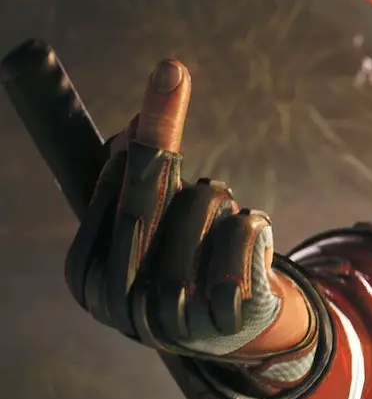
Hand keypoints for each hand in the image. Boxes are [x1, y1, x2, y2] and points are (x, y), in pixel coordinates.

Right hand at [65, 60, 308, 360]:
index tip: (152, 89)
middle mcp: (124, 304)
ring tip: (222, 222)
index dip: (131, 144)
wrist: (233, 328)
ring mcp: (176, 315)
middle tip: (171, 70)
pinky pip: (244, 230)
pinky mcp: (227, 316)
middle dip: (160, 133)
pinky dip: (253, 222)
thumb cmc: (184, 262)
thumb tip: (135, 124)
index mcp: (90, 278)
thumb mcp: (151, 222)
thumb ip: (136, 178)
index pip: (108, 196)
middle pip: (144, 198)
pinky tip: (251, 240)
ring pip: (202, 204)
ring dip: (220, 199)